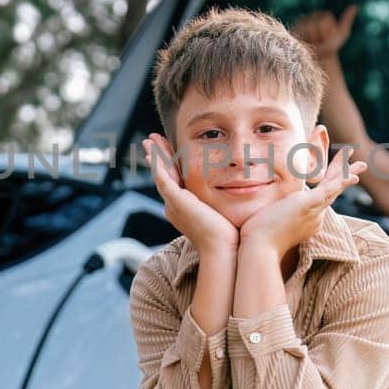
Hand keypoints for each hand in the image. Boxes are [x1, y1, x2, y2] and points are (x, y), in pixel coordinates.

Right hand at [144, 133, 238, 258]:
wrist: (223, 249)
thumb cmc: (228, 236)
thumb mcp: (222, 212)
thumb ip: (222, 201)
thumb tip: (239, 191)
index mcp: (184, 208)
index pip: (174, 180)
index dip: (170, 163)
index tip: (169, 149)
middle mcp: (174, 206)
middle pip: (163, 175)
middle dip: (158, 156)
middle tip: (152, 139)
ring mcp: (173, 204)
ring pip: (160, 174)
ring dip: (154, 156)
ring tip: (149, 140)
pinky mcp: (176, 202)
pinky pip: (162, 178)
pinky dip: (157, 164)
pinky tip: (153, 153)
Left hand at [237, 148, 366, 255]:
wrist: (258, 249)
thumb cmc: (259, 239)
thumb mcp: (270, 223)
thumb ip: (273, 216)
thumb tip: (263, 214)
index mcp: (308, 220)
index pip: (322, 198)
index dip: (331, 185)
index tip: (334, 178)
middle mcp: (315, 216)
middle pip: (334, 193)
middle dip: (346, 177)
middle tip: (360, 166)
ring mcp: (313, 211)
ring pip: (335, 189)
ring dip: (348, 174)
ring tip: (362, 165)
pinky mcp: (306, 204)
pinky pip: (328, 190)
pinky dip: (341, 181)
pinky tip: (352, 175)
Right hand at [292, 5, 358, 60]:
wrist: (318, 60)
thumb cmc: (330, 46)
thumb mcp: (342, 33)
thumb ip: (347, 20)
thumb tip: (355, 6)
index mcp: (317, 15)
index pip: (326, 18)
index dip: (330, 30)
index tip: (329, 36)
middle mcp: (306, 19)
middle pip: (318, 23)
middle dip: (323, 36)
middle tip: (321, 42)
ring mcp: (298, 27)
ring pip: (310, 29)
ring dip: (315, 40)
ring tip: (314, 45)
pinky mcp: (292, 35)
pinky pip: (302, 38)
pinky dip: (307, 44)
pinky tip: (307, 47)